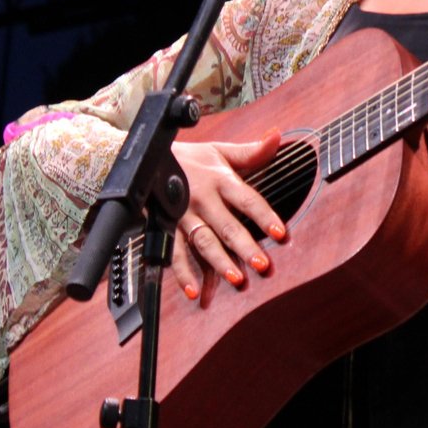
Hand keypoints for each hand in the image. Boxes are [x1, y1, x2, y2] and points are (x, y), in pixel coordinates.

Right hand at [168, 128, 286, 304]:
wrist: (147, 160)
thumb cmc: (192, 158)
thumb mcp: (220, 151)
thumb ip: (252, 151)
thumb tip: (278, 136)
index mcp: (220, 180)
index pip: (247, 199)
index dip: (264, 216)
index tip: (281, 233)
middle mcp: (203, 199)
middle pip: (227, 225)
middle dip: (244, 246)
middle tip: (262, 264)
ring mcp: (183, 216)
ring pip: (203, 242)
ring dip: (218, 262)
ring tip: (235, 280)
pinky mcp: (166, 227)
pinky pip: (174, 253)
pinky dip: (182, 273)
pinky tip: (193, 291)